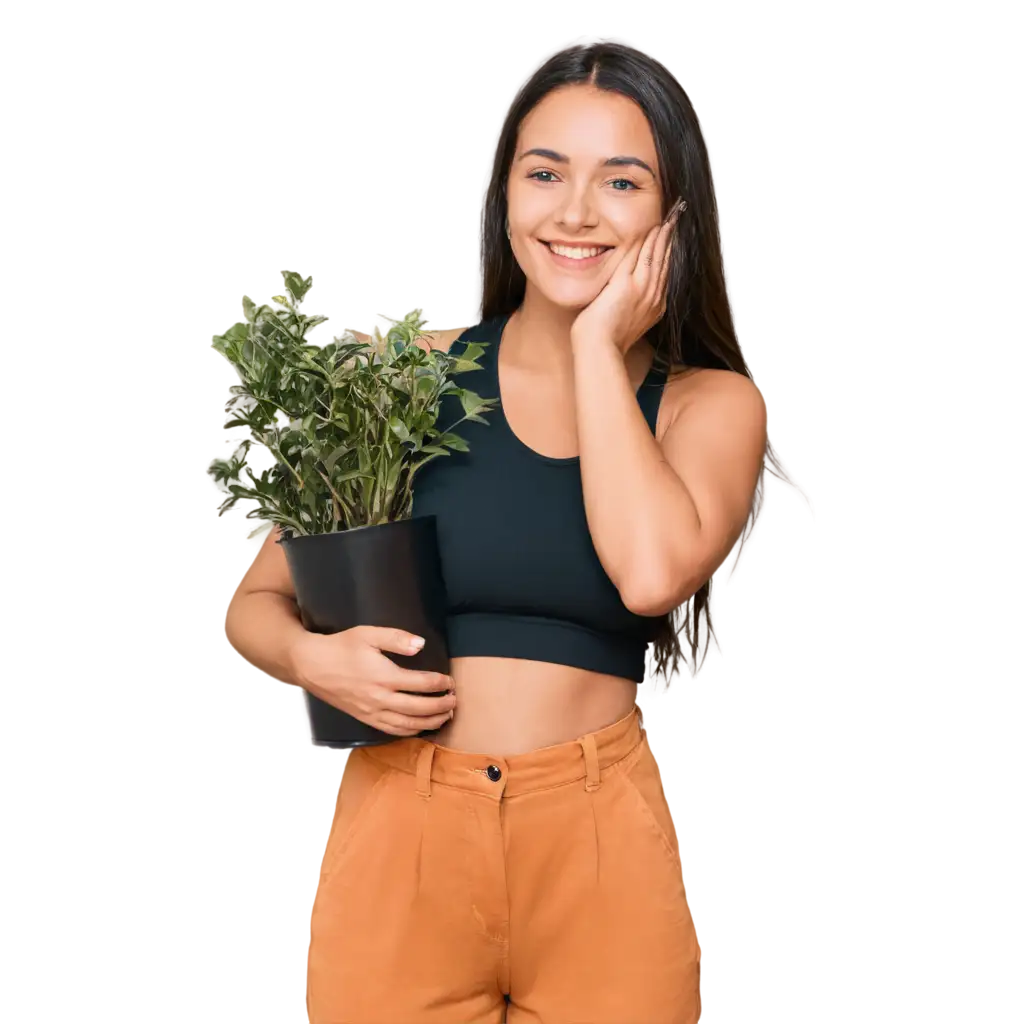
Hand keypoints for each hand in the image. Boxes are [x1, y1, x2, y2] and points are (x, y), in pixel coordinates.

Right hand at [288, 625, 455, 736]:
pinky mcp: (365, 719)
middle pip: (419, 708)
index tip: (450, 681)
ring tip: (445, 715)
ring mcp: (372, 712)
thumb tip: (421, 645)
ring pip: (408, 724)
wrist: (312, 666)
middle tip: (454, 700)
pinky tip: (420, 726)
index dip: (440, 684)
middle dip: (441, 706)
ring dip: (430, 722)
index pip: (422, 684)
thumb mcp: (368, 634)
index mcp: (384, 677)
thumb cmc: (341, 647)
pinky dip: (410, 731)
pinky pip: (392, 730)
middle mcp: (380, 699)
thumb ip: (396, 638)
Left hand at [570, 198, 684, 354]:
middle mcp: (654, 297)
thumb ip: (628, 306)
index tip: (672, 238)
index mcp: (654, 306)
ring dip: (664, 235)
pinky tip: (654, 227)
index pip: (664, 273)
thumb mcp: (623, 321)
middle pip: (666, 262)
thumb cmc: (605, 340)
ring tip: (670, 218)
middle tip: (676, 219)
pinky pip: (642, 256)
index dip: (669, 254)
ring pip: (657, 256)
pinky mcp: (629, 285)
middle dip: (671, 240)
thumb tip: (623, 298)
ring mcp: (644, 290)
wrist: (599, 349)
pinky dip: (649, 240)